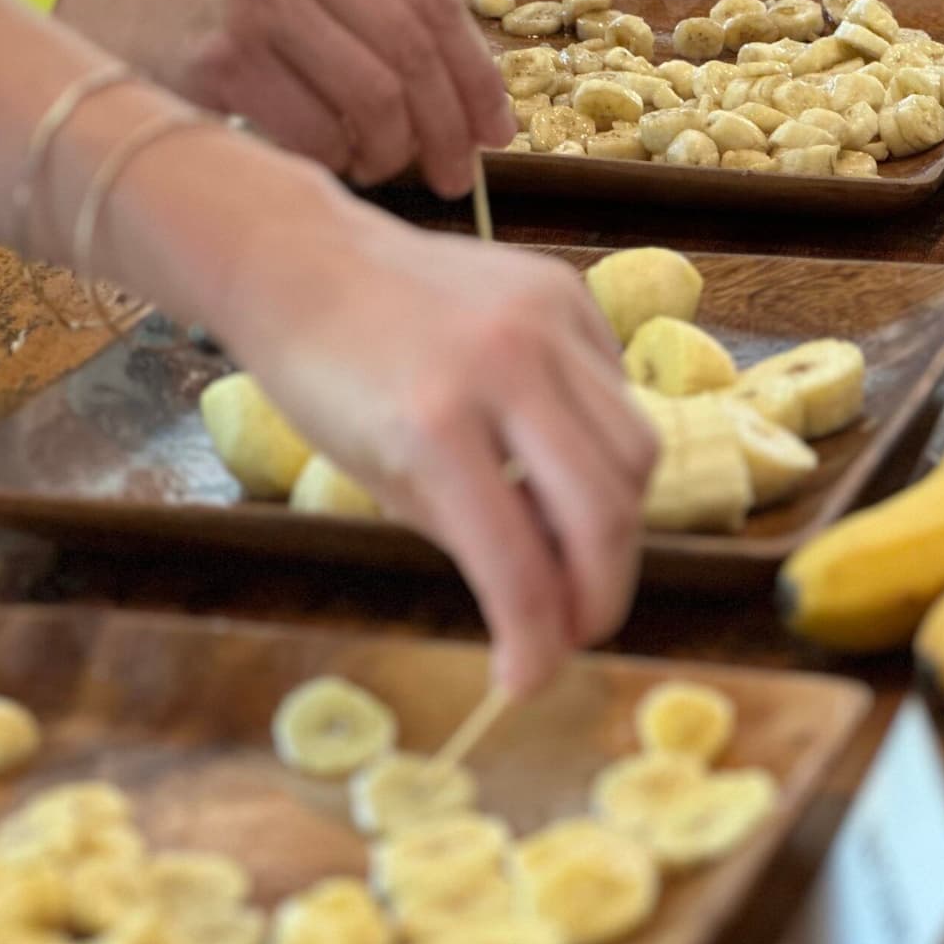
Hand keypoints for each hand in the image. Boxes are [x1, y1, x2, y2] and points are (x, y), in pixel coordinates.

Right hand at [55, 0, 514, 196]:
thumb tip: (464, 90)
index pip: (436, 3)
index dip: (477, 78)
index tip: (498, 130)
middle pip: (413, 55)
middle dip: (448, 128)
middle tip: (456, 175)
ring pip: (373, 98)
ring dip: (391, 151)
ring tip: (383, 168)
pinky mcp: (218, 57)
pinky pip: (314, 131)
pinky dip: (335, 160)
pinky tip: (331, 162)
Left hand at [222, 198, 657, 693]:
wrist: (307, 261)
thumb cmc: (327, 381)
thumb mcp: (386, 481)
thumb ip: (479, 540)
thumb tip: (554, 605)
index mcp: (434, 427)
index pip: (518, 563)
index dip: (536, 642)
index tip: (530, 682)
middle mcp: (506, 367)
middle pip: (607, 508)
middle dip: (604, 589)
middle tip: (582, 627)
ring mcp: (547, 320)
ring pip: (636, 449)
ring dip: (616, 516)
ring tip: (574, 543)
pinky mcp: (568, 291)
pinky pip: (618, 390)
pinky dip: (601, 441)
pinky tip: (558, 452)